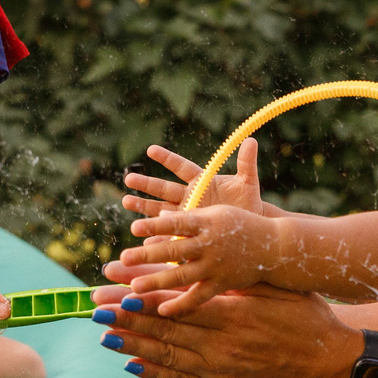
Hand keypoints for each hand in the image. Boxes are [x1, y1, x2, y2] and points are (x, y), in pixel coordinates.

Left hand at [92, 285, 365, 377]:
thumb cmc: (308, 318)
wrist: (329, 365)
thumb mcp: (274, 290)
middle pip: (161, 329)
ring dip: (130, 344)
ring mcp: (220, 371)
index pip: (174, 304)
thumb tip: (201, 265)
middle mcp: (221, 345)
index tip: (114, 288)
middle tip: (93, 308)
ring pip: (165, 355)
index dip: (140, 297)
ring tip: (102, 333)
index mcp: (232, 315)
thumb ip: (235, 281)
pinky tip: (129, 362)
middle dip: (124, 318)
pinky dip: (153, 371)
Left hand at [109, 204, 283, 315]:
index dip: (156, 225)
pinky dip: (181, 305)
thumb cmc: (242, 225)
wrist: (275, 247)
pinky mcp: (222, 284)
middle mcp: (211, 244)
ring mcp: (216, 266)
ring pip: (182, 275)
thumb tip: (158, 214)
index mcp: (208, 222)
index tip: (134, 228)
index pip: (177, 222)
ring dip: (157, 281)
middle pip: (174, 250)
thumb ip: (188, 218)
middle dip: (147, 255)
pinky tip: (161, 310)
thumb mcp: (217, 214)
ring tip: (134, 288)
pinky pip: (199, 297)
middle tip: (123, 260)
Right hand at [121, 138, 283, 221]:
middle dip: (146, 184)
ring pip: (159, 210)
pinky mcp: (186, 231)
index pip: (181, 167)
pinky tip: (144, 237)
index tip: (151, 149)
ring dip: (143, 206)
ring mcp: (185, 214)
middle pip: (164, 188)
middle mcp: (189, 196)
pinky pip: (168, 233)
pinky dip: (157, 236)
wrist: (249, 229)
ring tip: (126, 201)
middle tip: (128, 179)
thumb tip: (251, 139)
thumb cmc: (248, 203)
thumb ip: (246, 163)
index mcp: (201, 181)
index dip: (167, 158)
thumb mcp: (248, 183)